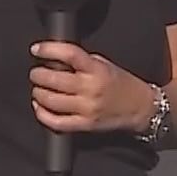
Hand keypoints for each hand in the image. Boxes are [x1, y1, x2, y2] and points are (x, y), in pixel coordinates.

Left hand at [30, 42, 157, 133]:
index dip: (49, 50)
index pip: (70, 54)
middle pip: (54, 80)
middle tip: (35, 72)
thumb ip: (82, 62)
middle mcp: (91, 89)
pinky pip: (57, 122)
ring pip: (51, 101)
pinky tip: (39, 107)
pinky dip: (42, 114)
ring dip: (38, 93)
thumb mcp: (105, 64)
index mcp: (97, 70)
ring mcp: (87, 109)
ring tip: (38, 89)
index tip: (36, 50)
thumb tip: (54, 60)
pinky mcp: (85, 125)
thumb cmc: (122, 84)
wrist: (141, 108)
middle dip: (38, 74)